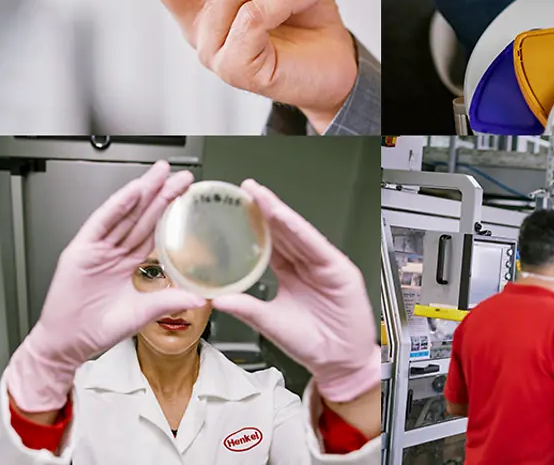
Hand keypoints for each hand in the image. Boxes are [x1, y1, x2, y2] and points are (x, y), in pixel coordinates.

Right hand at [5, 163, 204, 411]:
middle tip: (181, 174)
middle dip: (161, 194)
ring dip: (141, 192)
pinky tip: (132, 193)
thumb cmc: (98, 329)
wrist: (67, 344)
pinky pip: (101, 224)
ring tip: (160, 174)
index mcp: (128, 263)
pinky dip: (116, 207)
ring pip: (123, 215)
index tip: (189, 196)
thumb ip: (169, 301)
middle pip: (141, 217)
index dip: (171, 213)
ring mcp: (97, 249)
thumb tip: (201, 298)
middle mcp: (113, 252)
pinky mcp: (80, 251)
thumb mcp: (142, 313)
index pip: (154, 231)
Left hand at [207, 181, 377, 402]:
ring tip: (259, 195)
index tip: (231, 209)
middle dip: (264, 209)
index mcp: (290, 275)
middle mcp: (308, 266)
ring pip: (298, 233)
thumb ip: (245, 307)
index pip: (269, 244)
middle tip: (244, 189)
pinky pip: (316, 246)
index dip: (252, 226)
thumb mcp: (270, 323)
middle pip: (283, 232)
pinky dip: (299, 230)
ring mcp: (324, 266)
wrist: (339, 363)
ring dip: (278, 212)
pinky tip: (284, 218)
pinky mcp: (339, 271)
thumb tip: (213, 298)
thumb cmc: (312, 344)